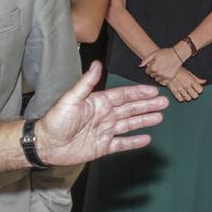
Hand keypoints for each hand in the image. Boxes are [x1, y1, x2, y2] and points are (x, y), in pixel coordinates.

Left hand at [34, 62, 165, 164]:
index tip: (153, 91)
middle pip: (130, 109)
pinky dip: (134, 142)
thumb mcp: (71, 99)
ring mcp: (104, 131)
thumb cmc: (56, 120)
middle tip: (164, 103)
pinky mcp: (102, 147)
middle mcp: (104, 115)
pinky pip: (121, 144)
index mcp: (98, 102)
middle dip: (147, 105)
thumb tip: (98, 64)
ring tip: (159, 117)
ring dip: (144, 120)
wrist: (47, 144)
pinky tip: (146, 139)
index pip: (123, 96)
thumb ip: (87, 83)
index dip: (138, 93)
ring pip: (129, 124)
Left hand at [143, 46, 183, 83]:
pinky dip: (163, 80)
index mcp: (153, 67)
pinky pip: (163, 83)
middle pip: (152, 75)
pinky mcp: (170, 78)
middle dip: (154, 71)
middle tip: (159, 66)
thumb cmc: (166, 53)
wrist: (177, 55)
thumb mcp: (154, 54)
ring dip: (158, 76)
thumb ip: (146, 60)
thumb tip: (140, 66)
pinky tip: (164, 75)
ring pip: (157, 80)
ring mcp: (164, 76)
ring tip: (162, 70)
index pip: (147, 71)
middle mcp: (158, 73)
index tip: (154, 64)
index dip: (150, 67)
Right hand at [165, 70, 203, 102]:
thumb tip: (204, 81)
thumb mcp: (188, 72)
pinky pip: (180, 99)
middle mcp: (186, 86)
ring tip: (186, 93)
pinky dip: (182, 98)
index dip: (199, 90)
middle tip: (192, 91)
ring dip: (188, 96)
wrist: (166, 70)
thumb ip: (196, 78)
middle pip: (195, 96)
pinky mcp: (174, 92)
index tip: (197, 88)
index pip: (200, 90)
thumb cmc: (177, 70)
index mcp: (191, 80)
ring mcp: (180, 89)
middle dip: (194, 94)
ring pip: (188, 99)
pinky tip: (181, 94)